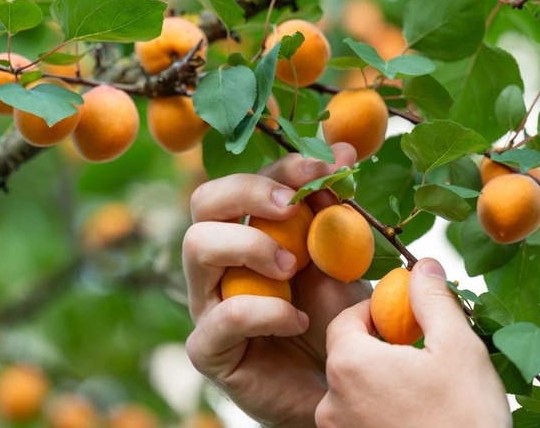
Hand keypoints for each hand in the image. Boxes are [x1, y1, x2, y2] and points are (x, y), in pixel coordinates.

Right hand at [183, 143, 369, 426]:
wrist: (335, 388)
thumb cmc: (334, 322)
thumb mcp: (340, 261)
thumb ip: (334, 214)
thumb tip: (342, 151)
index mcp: (248, 234)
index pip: (249, 183)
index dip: (286, 168)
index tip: (332, 165)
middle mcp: (219, 264)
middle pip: (204, 201)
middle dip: (249, 191)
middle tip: (292, 207)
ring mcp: (208, 304)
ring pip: (197, 246)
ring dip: (250, 245)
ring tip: (292, 266)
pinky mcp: (209, 348)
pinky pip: (223, 317)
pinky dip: (266, 311)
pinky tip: (297, 320)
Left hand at [315, 258, 510, 427]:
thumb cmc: (465, 420)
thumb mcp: (457, 347)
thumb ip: (432, 300)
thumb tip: (423, 266)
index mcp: (350, 365)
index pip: (347, 320)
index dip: (375, 313)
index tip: (404, 319)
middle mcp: (332, 402)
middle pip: (348, 356)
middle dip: (380, 347)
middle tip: (419, 353)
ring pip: (354, 391)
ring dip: (381, 381)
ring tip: (422, 388)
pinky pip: (359, 419)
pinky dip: (380, 410)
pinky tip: (415, 415)